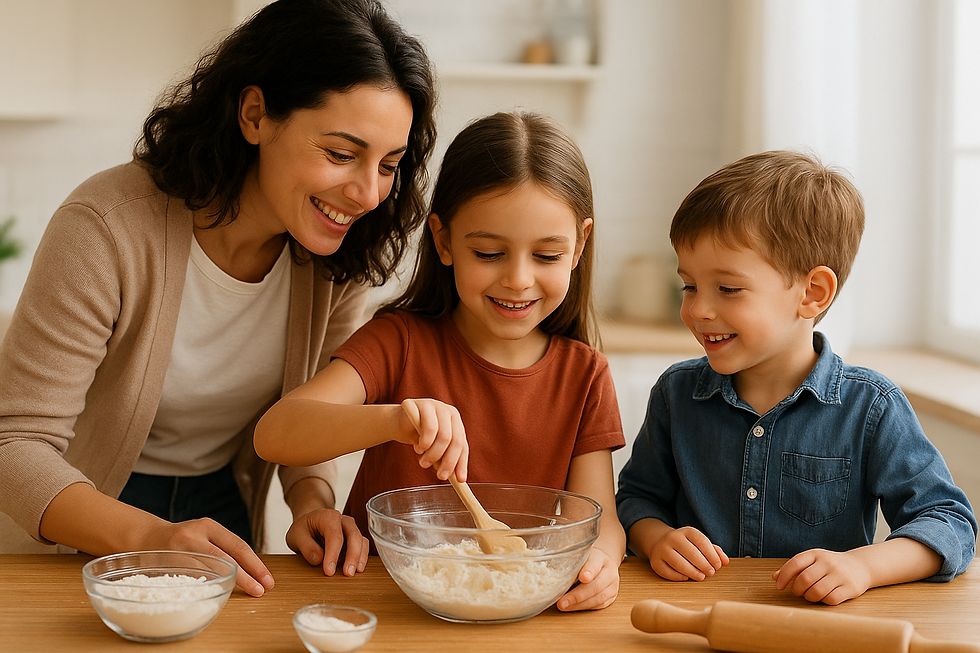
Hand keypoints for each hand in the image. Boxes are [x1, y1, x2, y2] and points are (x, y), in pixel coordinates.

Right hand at [143, 517, 274, 597]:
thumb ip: (223, 546)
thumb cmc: (184, 539)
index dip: (255, 564)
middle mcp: (193, 536)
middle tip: (261, 590)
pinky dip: (206, 588)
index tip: (267, 579)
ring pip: (208, 572)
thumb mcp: (204, 533)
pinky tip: (218, 594)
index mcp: (207, 526)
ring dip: (228, 585)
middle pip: (225, 560)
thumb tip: (254, 569)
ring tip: (247, 593)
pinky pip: (190, 581)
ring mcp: (177, 551)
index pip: (238, 546)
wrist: (147, 537)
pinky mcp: (165, 567)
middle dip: (246, 577)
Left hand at [285, 508, 368, 577]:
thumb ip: (306, 546)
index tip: (329, 571)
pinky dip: (362, 557)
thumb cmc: (304, 529)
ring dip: (360, 557)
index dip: (333, 554)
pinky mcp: (355, 538)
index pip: (334, 536)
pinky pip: (363, 546)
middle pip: (353, 535)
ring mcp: (351, 529)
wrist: (310, 523)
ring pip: (361, 540)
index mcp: (328, 516)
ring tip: (355, 572)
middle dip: (352, 555)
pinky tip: (357, 569)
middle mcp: (343, 520)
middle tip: (348, 573)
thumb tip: (318, 559)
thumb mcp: (296, 535)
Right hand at [399, 398, 468, 480]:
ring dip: (433, 454)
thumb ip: (444, 458)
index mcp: (456, 422)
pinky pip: (429, 428)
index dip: (461, 463)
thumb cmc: (418, 436)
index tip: (459, 480)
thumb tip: (457, 479)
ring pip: (443, 435)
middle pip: (455, 440)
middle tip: (439, 476)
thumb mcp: (434, 448)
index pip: (462, 445)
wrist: (397, 422)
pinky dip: (425, 442)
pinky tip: (419, 448)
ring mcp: (436, 406)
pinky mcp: (422, 405)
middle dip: (448, 462)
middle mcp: (449, 412)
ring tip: (423, 462)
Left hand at [556, 546, 619, 610]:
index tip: (583, 578)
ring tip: (563, 606)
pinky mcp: (611, 596)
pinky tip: (572, 607)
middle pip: (596, 585)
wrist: (603, 562)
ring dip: (579, 604)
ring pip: (598, 598)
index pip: (595, 564)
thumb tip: (550, 575)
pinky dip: (584, 607)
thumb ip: (571, 562)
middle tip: (562, 602)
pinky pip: (598, 605)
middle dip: (577, 596)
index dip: (589, 571)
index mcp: (601, 557)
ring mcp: (612, 585)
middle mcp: (609, 571)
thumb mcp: (579, 555)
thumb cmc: (587, 559)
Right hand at [648, 526, 728, 581]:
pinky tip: (686, 577)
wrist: (660, 542)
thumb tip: (725, 561)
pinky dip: (679, 577)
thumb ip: (714, 551)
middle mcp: (672, 538)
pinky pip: (668, 572)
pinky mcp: (655, 562)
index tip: (718, 565)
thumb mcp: (700, 543)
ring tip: (701, 577)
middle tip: (711, 573)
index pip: (701, 541)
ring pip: (679, 563)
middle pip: (691, 553)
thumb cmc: (686, 545)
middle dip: (704, 565)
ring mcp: (662, 549)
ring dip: (693, 572)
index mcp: (686, 531)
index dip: (712, 555)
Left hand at [773, 548, 871, 604]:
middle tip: (799, 592)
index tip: (778, 587)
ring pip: (817, 591)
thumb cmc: (829, 566)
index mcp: (816, 554)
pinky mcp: (851, 587)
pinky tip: (825, 597)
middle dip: (797, 590)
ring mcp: (840, 574)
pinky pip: (831, 599)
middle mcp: (828, 562)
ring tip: (812, 595)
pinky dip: (824, 601)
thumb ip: (794, 568)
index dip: (784, 576)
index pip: (795, 563)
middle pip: (804, 579)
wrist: (860, 566)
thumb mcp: (812, 561)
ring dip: (810, 597)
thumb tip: (774, 577)